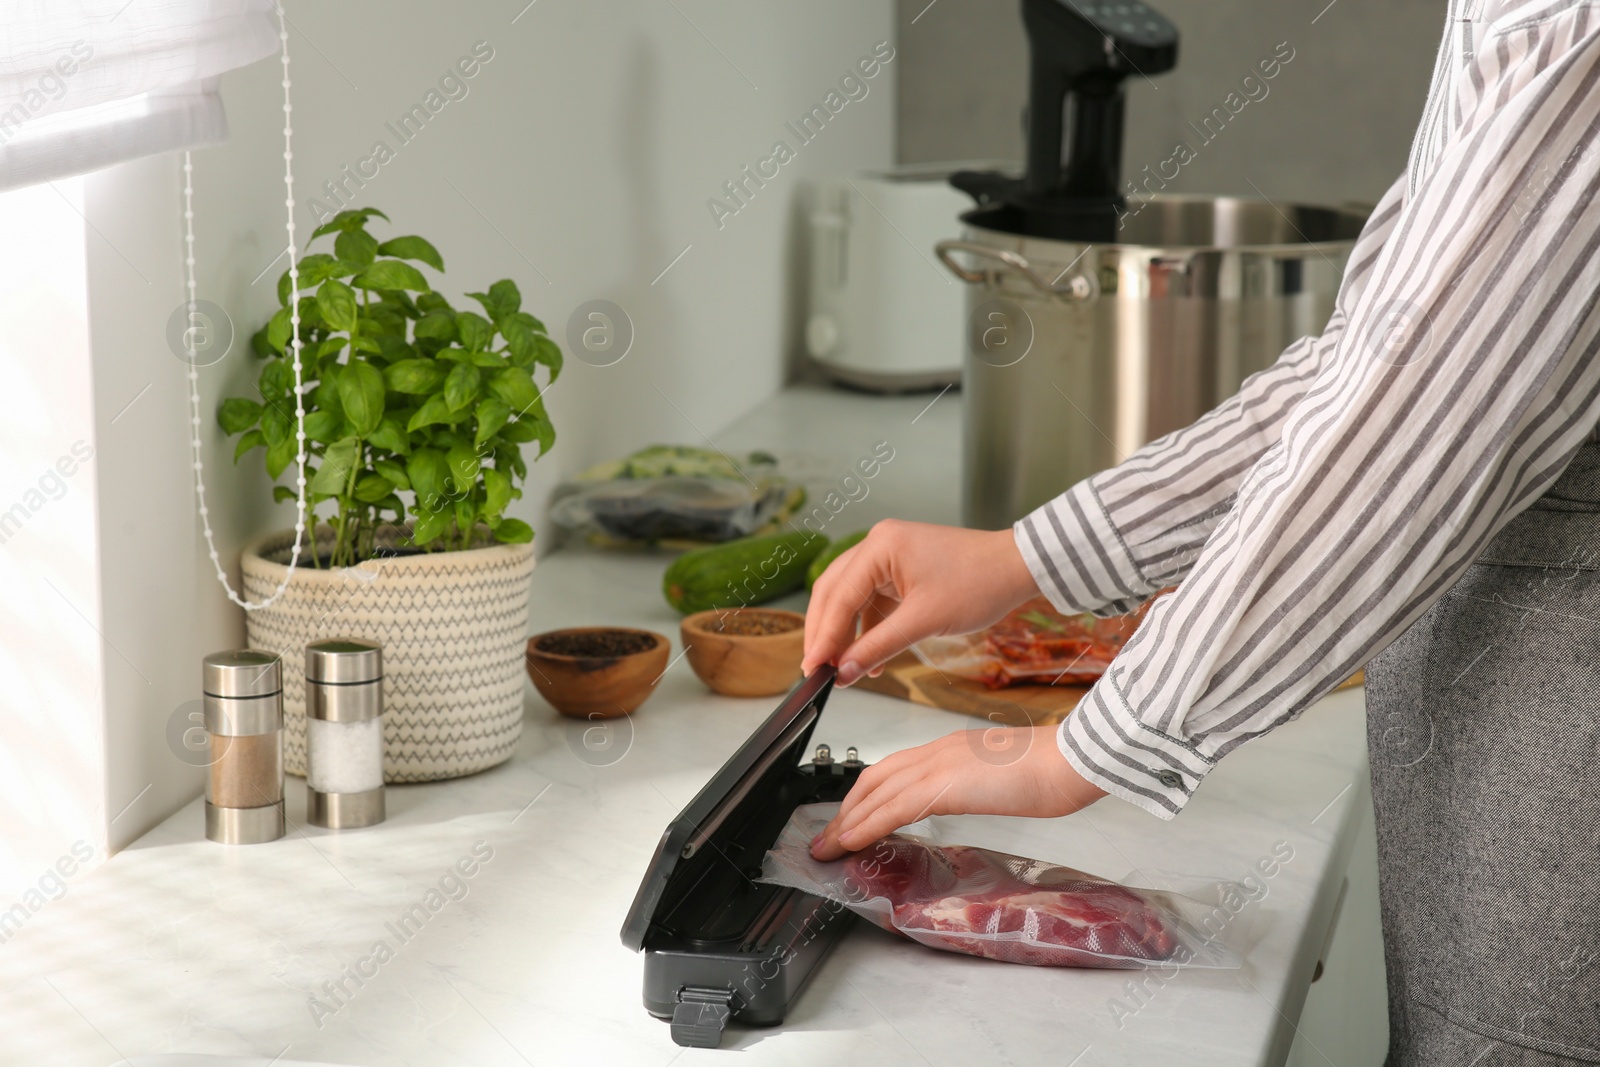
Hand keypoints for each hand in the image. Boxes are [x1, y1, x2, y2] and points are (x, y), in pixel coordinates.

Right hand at [802, 519, 1039, 686]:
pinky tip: (871, 660)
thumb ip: (878, 647)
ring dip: (846, 634)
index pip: (838, 595)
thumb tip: (845, 672)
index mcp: (880, 546)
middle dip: (826, 633)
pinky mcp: (900, 570)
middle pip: (835, 592)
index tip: (812, 665)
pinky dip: (869, 629)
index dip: (823, 635)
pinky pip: (873, 601)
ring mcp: (889, 556)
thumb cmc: (980, 583)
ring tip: (843, 669)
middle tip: (817, 668)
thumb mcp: (924, 621)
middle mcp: (878, 544)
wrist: (1017, 569)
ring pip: (851, 598)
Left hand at [809, 726, 1107, 859]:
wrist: (1070, 760)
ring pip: (875, 793)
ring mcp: (938, 766)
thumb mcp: (1008, 775)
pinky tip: (849, 843)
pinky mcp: (942, 787)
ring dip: (846, 822)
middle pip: (874, 778)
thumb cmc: (1054, 769)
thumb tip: (978, 794)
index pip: (895, 769)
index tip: (853, 817)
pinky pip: (891, 809)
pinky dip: (864, 826)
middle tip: (829, 837)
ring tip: (827, 847)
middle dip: (847, 809)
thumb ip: (984, 782)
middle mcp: (938, 751)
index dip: (867, 795)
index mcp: (952, 748)